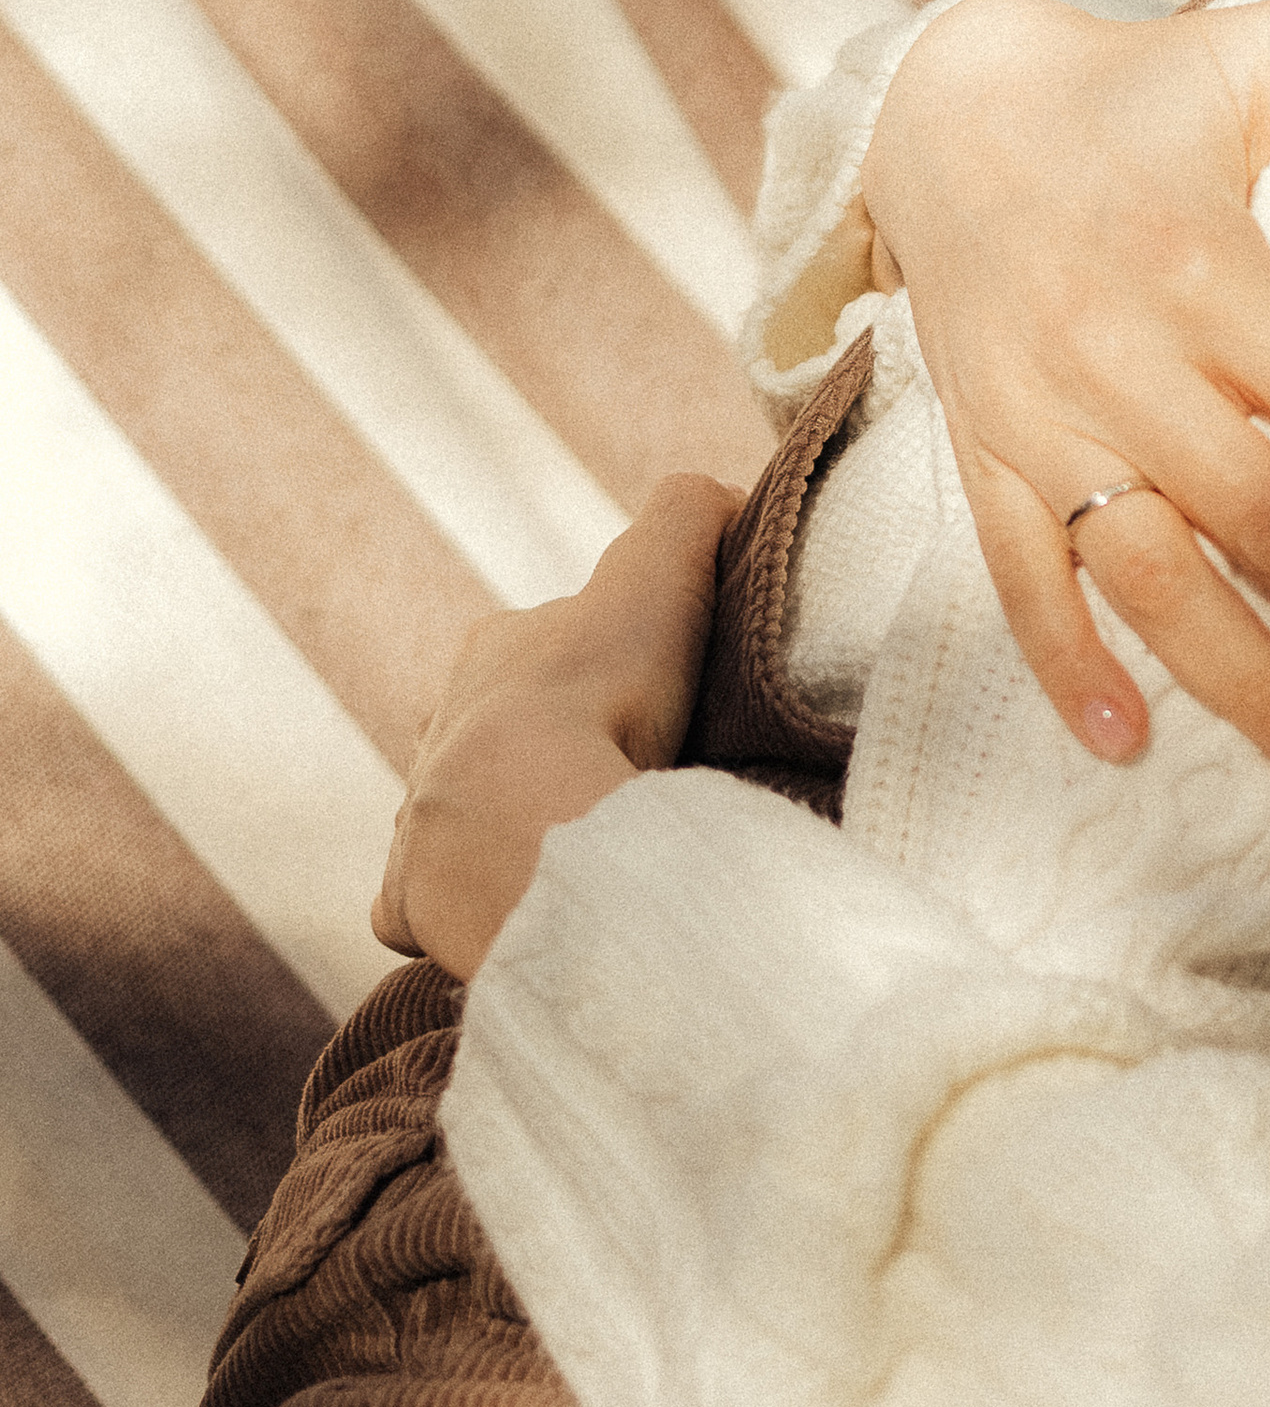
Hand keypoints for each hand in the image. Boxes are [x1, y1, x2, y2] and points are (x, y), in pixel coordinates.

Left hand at [372, 475, 739, 982]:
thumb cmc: (598, 689)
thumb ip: (689, 513)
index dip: (598, 664)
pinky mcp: (408, 894)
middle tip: (614, 779)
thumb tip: (724, 496)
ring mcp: (418, 814)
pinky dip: (466, 905)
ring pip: (459, 814)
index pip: (545, 644)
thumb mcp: (662, 566)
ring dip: (508, 829)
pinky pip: (429, 899)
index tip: (643, 695)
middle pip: (496, 728)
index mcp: (497, 648)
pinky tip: (520, 911)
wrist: (521, 813)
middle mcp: (443, 724)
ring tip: (577, 854)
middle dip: (545, 750)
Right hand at [862, 0, 1269, 785]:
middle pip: (1266, 519)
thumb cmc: (1142, 85)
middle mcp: (1118, 351)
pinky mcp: (982, 446)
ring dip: (1245, 679)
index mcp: (1202, 261)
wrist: (946, 104)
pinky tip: (1125, 737)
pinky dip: (1064, 661)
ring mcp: (1041, 412)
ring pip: (1150, 574)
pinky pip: (1017, 574)